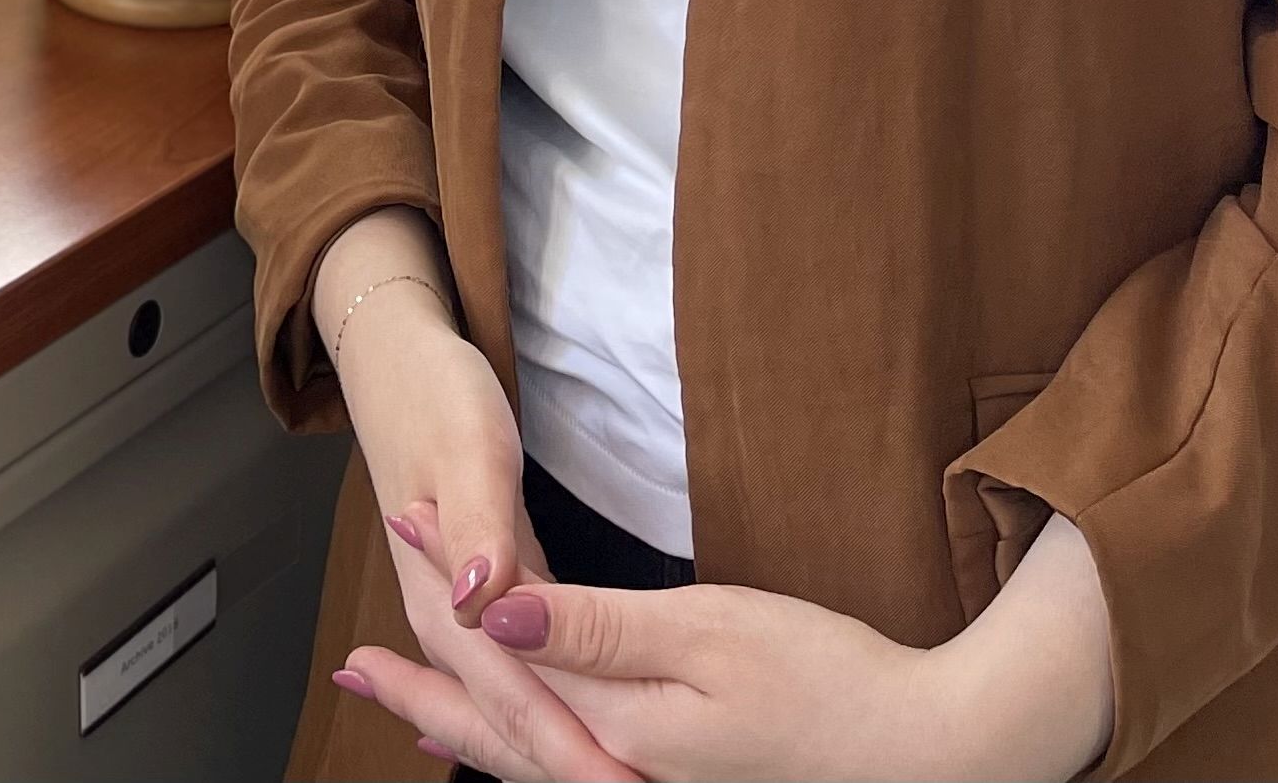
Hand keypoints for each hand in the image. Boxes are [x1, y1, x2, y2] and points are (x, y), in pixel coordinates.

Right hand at [312, 213, 633, 781]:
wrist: (393, 364)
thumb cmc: (434, 395)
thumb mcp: (466, 446)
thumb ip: (477, 527)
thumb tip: (478, 598)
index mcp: (444, 593)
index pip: (516, 695)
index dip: (569, 747)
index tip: (618, 780)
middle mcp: (446, 617)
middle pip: (512, 716)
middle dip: (568, 764)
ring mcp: (459, 612)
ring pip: (512, 704)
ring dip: (551, 751)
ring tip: (604, 782)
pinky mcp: (482, 596)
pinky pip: (513, 673)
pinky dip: (536, 712)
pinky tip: (554, 735)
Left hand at [346, 512, 1114, 782]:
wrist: (923, 752)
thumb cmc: (826, 684)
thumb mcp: (707, 633)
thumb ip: (595, 628)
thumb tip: (492, 612)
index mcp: (614, 732)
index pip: (501, 655)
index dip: (447, 586)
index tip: (405, 520)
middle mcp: (614, 776)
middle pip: (495, 725)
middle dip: (425, 679)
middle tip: (353, 654)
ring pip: (522, 755)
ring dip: (456, 719)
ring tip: (395, 695)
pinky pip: (563, 769)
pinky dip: (514, 749)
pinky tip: (496, 741)